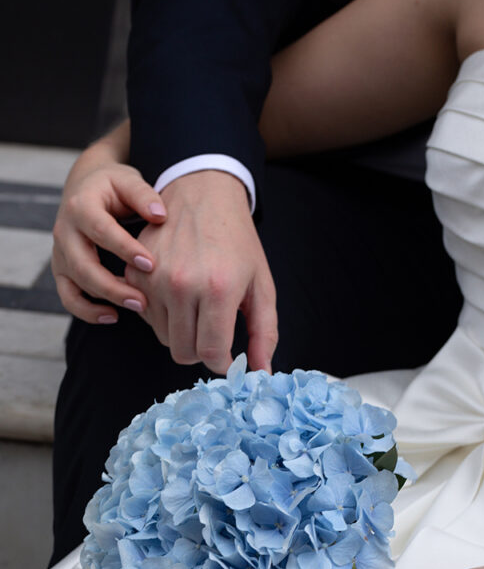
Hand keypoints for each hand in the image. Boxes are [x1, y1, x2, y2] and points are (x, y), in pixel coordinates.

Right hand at [52, 161, 166, 323]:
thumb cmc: (113, 186)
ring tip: (138, 307)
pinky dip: (87, 311)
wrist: (86, 187)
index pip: (100, 230)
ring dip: (106, 299)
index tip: (150, 264)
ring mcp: (60, 253)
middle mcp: (64, 231)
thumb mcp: (128, 181)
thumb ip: (144, 196)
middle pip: (83, 265)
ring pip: (76, 284)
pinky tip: (114, 315)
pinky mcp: (62, 270)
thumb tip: (160, 216)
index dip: (124, 249)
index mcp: (80, 206)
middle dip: (113, 286)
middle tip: (143, 300)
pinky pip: (69, 297)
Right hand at [125, 170, 277, 373]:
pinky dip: (162, 314)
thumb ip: (265, 333)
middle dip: (201, 351)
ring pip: (164, 337)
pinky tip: (178, 292)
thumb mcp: (261, 286)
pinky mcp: (134, 272)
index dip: (222, 363)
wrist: (203, 194)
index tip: (229, 357)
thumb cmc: (238, 242)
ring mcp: (153, 278)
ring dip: (182, 332)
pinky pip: (146, 316)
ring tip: (198, 306)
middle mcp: (181, 285)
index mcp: (218, 289)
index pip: (211, 352)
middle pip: (183, 351)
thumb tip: (262, 374)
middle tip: (214, 332)